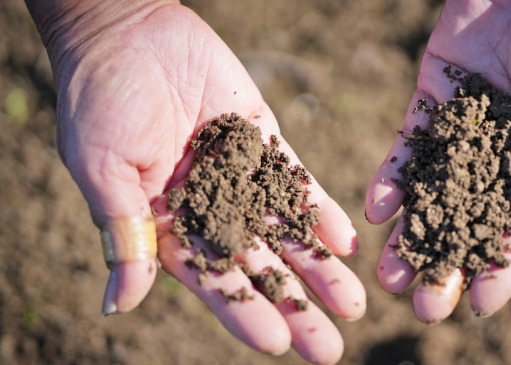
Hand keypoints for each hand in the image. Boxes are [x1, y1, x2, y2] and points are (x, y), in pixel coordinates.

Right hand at [27, 1, 364, 362]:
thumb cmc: (101, 98)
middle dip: (294, 304)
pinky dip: (320, 210)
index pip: (212, 280)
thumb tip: (120, 304)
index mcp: (168, 225)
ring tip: (352, 304)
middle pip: (258, 266)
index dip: (245, 312)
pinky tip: (346, 242)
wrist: (128, 30)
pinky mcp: (263, 142)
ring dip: (318, 268)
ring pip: (285, 231)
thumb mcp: (103, 168)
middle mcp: (209, 208)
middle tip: (329, 346)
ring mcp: (240, 176)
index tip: (277, 343)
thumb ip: (125, 234)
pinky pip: (297, 181)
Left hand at [365, 0, 510, 322]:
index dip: (502, 265)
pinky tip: (377, 209)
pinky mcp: (432, 97)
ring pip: (432, 190)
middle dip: (446, 261)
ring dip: (410, 232)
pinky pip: (409, 144)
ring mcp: (463, 125)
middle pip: (469, 218)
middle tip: (422, 305)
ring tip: (389, 275)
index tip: (479, 305)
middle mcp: (502, 150)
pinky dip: (393, 177)